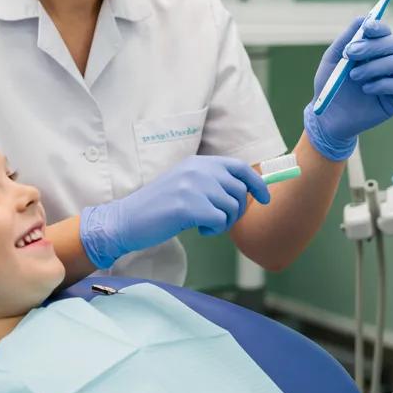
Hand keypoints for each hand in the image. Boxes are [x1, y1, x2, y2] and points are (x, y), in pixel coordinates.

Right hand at [79, 156, 270, 268]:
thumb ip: (210, 183)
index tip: (265, 198)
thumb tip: (245, 192)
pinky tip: (198, 230)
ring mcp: (192, 186)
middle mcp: (197, 170)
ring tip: (205, 225)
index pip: (239, 167)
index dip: (257, 182)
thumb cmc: (158, 208)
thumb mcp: (185, 185)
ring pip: (231, 207)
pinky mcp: (187, 206)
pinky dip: (214, 230)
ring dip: (224, 222)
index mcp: (197, 163)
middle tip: (220, 221)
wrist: (126, 220)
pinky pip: (219, 220)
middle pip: (239, 190)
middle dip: (237, 210)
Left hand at [304, 17, 392, 160]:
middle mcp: (385, 63)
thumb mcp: (332, 60)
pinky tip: (365, 89)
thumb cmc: (329, 86)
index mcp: (372, 51)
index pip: (384, 33)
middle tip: (351, 54)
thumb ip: (346, 39)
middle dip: (372, 46)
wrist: (326, 117)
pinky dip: (381, 84)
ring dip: (374, 66)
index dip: (378, 27)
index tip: (367, 28)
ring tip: (353, 76)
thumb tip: (362, 18)